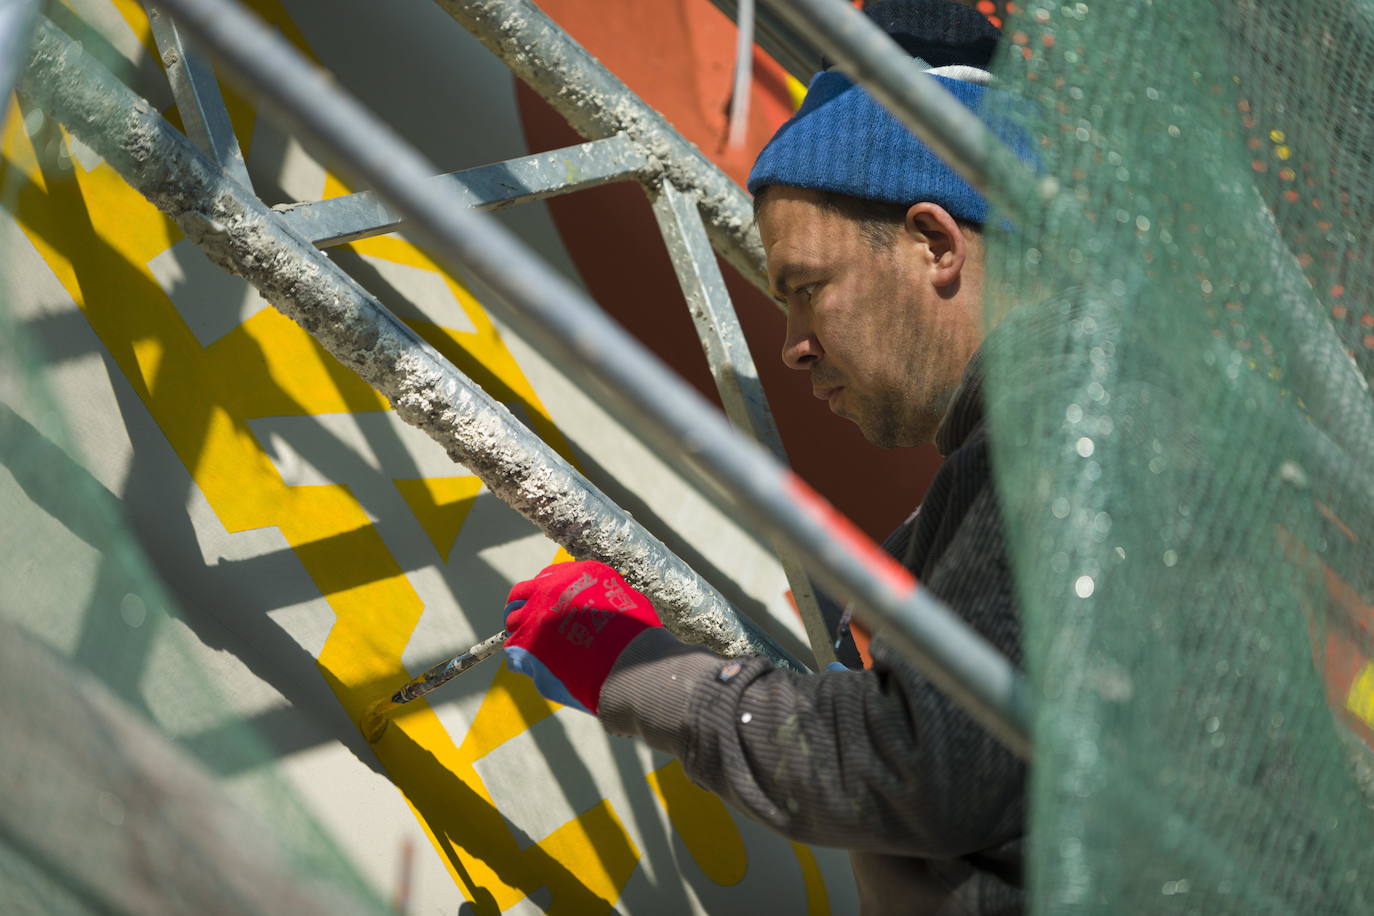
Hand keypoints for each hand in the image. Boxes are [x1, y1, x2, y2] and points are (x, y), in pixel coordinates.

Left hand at [502, 560, 663, 713]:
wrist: (631, 666)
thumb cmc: (637, 638)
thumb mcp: (626, 599)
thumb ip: (603, 597)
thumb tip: (598, 606)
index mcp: (578, 574)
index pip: (548, 576)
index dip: (545, 593)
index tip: (546, 604)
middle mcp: (551, 589)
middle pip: (521, 594)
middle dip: (524, 607)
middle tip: (530, 623)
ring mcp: (535, 617)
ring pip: (513, 622)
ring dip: (521, 633)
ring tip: (532, 648)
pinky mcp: (526, 646)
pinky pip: (512, 651)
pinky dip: (520, 659)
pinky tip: (532, 666)